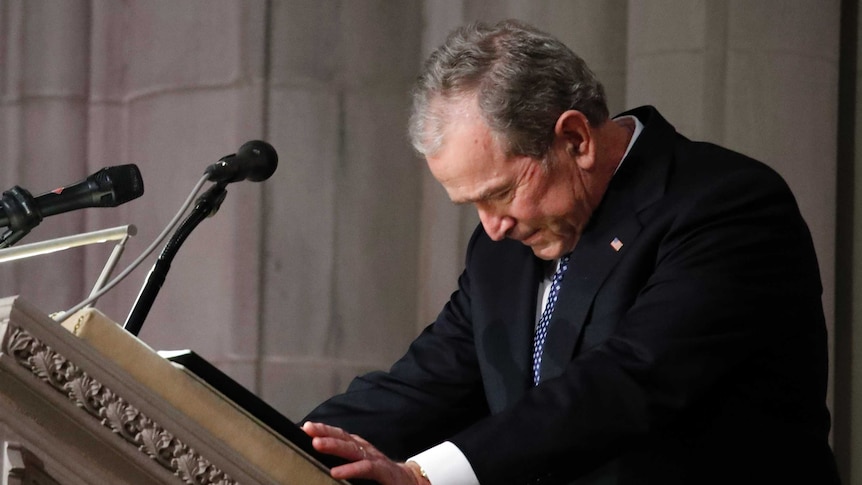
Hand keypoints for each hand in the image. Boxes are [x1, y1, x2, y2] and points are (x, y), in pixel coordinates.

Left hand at [302, 422, 429, 484]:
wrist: (409, 482)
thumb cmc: (381, 475)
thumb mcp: (361, 465)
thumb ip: (345, 460)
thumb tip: (323, 462)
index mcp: (359, 447)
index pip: (339, 435)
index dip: (323, 429)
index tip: (304, 427)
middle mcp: (365, 449)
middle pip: (343, 437)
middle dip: (325, 432)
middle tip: (307, 429)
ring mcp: (374, 459)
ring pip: (352, 449)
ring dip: (334, 445)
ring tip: (316, 444)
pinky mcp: (382, 471)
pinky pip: (365, 468)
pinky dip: (351, 469)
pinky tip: (336, 472)